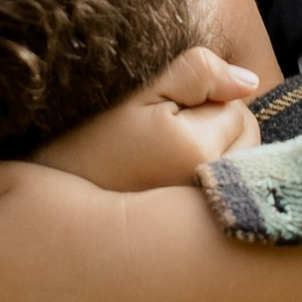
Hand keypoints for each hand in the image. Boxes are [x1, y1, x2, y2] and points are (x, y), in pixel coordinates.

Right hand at [29, 48, 261, 192]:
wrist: (52, 187)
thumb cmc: (90, 131)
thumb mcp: (140, 88)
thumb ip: (198, 72)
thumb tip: (249, 82)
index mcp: (195, 150)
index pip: (239, 109)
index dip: (208, 98)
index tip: (168, 108)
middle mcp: (205, 189)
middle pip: (248, 140)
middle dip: (222, 125)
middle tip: (169, 128)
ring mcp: (201, 214)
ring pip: (242, 165)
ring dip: (221, 151)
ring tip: (170, 153)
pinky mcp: (196, 229)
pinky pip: (226, 190)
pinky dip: (212, 178)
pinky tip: (175, 177)